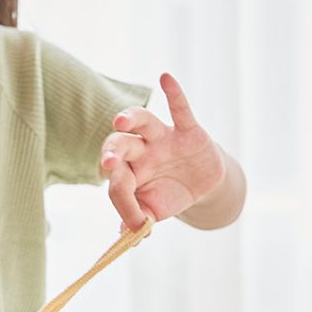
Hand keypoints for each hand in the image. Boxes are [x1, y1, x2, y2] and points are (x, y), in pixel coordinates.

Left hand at [100, 73, 225, 233]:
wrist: (201, 186)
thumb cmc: (168, 195)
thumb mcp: (155, 212)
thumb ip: (139, 220)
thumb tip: (126, 234)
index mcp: (127, 172)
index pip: (117, 183)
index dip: (124, 202)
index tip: (135, 223)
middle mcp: (140, 151)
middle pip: (120, 144)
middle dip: (113, 152)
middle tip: (110, 162)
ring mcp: (162, 139)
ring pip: (142, 122)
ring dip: (131, 118)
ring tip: (121, 120)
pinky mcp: (188, 130)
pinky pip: (180, 109)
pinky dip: (175, 94)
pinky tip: (165, 77)